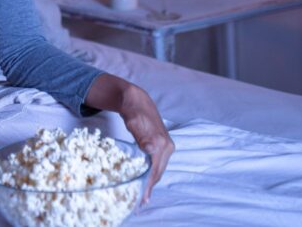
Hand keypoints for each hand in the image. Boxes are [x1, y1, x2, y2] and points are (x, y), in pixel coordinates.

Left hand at [84, 74, 172, 204]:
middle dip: (151, 187)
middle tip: (142, 200)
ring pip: (159, 168)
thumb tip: (150, 148)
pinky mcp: (162, 146)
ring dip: (152, 181)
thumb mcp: (135, 124)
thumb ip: (142, 138)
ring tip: (143, 194)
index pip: (156, 169)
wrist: (136, 102)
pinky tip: (146, 179)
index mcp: (162, 144)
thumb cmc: (134, 113)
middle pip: (159, 171)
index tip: (143, 196)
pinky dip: (152, 173)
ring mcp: (166, 146)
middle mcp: (167, 147)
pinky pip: (157, 163)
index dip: (149, 184)